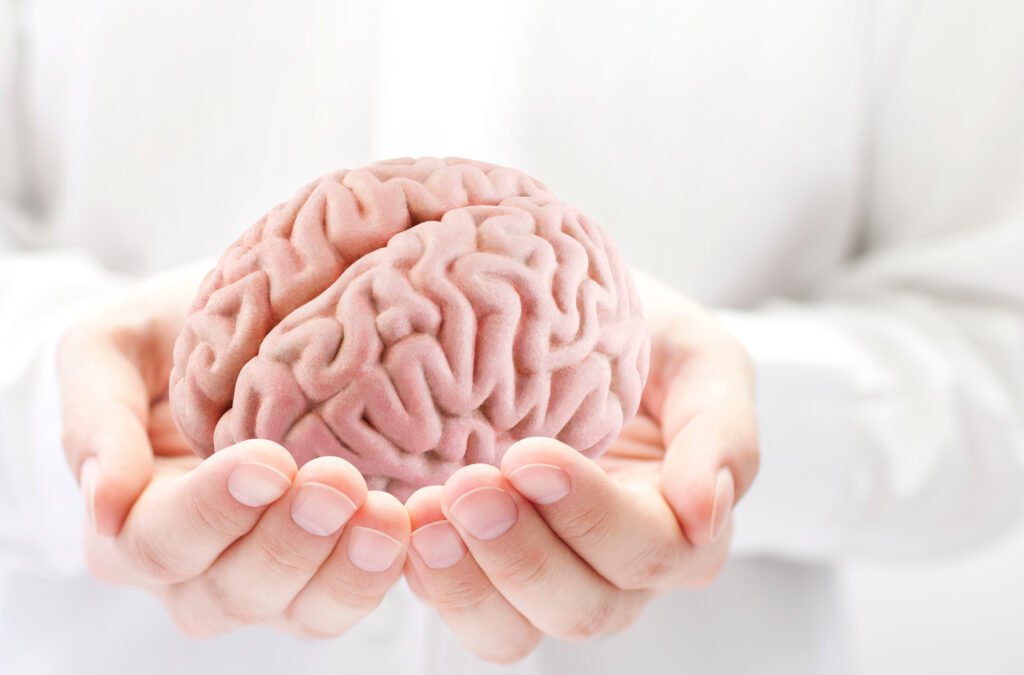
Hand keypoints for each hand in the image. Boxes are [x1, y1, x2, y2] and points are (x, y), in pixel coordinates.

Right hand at [57, 265, 409, 637]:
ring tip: (387, 517)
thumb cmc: (157, 339)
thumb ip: (95, 414)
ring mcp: (261, 581)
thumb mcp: (105, 349)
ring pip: (296, 611)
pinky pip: (346, 600)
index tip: (268, 461)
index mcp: (126, 523)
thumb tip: (101, 501)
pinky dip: (381, 574)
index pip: (157, 542)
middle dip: (288, 540)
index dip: (212, 510)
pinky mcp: (321, 573)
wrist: (229, 338)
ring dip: (343, 571)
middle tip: (338, 482)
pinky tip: (413, 528)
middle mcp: (189, 572)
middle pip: (230, 591)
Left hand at [402, 271, 759, 662]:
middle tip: (467, 485)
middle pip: (583, 607)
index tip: (530, 455)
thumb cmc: (637, 333)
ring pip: (517, 632)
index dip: (592, 516)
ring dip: (469, 581)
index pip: (652, 551)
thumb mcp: (697, 354)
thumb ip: (721, 427)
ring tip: (425, 515)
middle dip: (522, 553)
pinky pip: (460, 610)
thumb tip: (709, 512)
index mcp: (681, 524)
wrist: (556, 317)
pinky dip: (430, 579)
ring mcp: (544, 573)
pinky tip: (406, 528)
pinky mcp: (480, 567)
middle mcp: (615, 569)